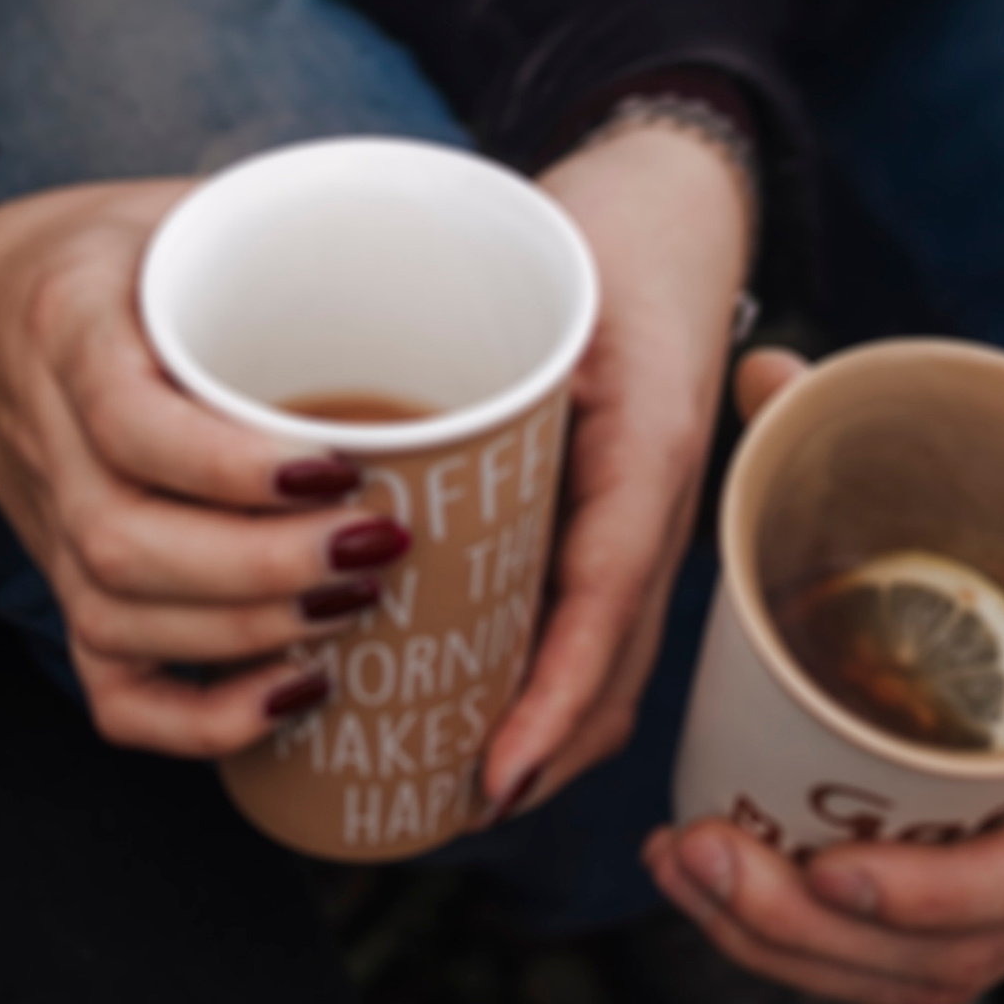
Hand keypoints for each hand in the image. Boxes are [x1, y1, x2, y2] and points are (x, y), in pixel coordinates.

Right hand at [0, 181, 410, 759]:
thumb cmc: (129, 253)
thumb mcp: (187, 204)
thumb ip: (282, 230)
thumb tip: (448, 243)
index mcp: (69, 319)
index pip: (127, 415)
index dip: (230, 464)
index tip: (341, 469)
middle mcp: (45, 431)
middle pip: (122, 537)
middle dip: (259, 567)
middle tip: (376, 549)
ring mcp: (50, 524)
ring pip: (116, 616)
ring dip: (247, 634)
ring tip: (354, 608)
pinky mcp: (68, 587)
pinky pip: (112, 688)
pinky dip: (202, 717)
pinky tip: (297, 693)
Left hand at [478, 120, 754, 814]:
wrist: (667, 201)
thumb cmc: (597, 232)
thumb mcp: (541, 277)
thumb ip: (467, 349)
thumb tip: (336, 441)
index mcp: (646, 448)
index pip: (606, 599)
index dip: (551, 696)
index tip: (498, 773)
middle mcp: (657, 501)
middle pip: (609, 662)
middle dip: (540, 747)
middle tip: (447, 803)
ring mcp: (648, 516)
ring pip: (605, 656)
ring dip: (541, 727)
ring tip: (450, 779)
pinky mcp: (621, 513)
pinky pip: (594, 616)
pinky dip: (546, 676)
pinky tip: (478, 696)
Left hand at [640, 350, 1003, 1003]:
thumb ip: (878, 424)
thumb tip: (763, 371)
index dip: (950, 889)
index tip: (832, 870)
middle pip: (970, 942)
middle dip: (820, 929)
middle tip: (701, 858)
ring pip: (928, 969)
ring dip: (796, 946)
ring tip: (688, 869)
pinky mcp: (992, 891)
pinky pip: (912, 959)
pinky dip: (813, 947)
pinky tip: (721, 893)